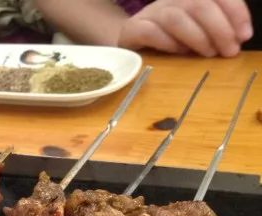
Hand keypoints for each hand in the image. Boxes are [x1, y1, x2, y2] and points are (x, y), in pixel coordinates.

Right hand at [117, 0, 252, 56]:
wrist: (128, 41)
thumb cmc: (167, 37)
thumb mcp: (196, 29)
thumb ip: (215, 29)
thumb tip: (237, 39)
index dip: (235, 12)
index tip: (244, 35)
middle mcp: (171, 0)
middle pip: (199, 5)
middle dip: (220, 29)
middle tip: (229, 51)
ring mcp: (150, 14)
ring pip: (176, 18)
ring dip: (197, 37)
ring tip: (208, 53)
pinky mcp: (132, 30)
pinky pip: (150, 33)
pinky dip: (168, 43)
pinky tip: (180, 53)